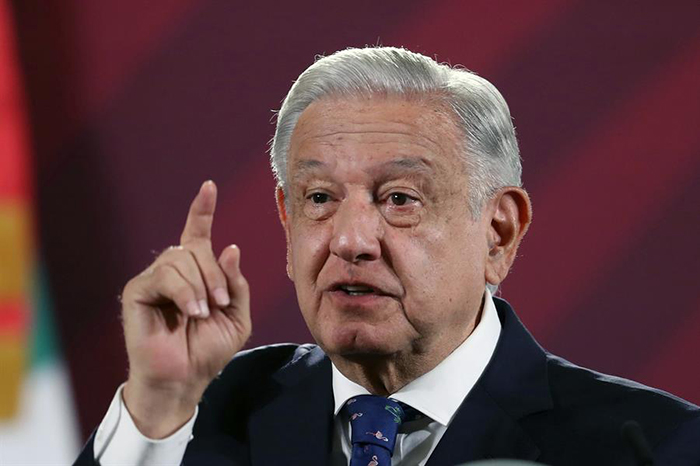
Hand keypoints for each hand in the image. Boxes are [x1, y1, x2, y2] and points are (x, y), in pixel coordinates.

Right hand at [121, 181, 250, 437]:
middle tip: (219, 302)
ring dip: (200, 285)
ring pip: (180, 259)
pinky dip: (183, 292)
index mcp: (196, 274)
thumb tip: (230, 247)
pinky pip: (165, 275)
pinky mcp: (137, 291)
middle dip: (214, 273)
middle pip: (195, 248)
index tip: (209, 186)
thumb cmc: (208, 351)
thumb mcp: (236, 317)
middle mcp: (173, 271)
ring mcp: (153, 280)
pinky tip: (190, 312)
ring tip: (203, 312)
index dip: (202, 210)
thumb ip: (236, 284)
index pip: (197, 234)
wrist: (184, 378)